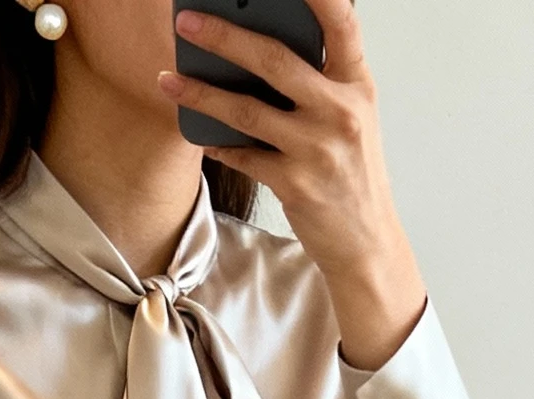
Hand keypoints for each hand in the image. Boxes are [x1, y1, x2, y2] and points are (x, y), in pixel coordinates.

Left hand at [159, 2, 426, 372]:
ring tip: (168, 79)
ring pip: (246, 110)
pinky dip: (217, 143)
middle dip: (223, 35)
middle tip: (186, 21)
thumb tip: (260, 47)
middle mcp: (340, 112)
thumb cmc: (352, 172)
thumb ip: (322, 79)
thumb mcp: (353, 116)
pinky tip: (197, 131)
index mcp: (358, 84)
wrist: (366, 241)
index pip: (341, 21)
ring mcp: (317, 149)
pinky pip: (242, 155)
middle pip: (274, 60)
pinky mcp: (294, 185)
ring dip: (201, 93)